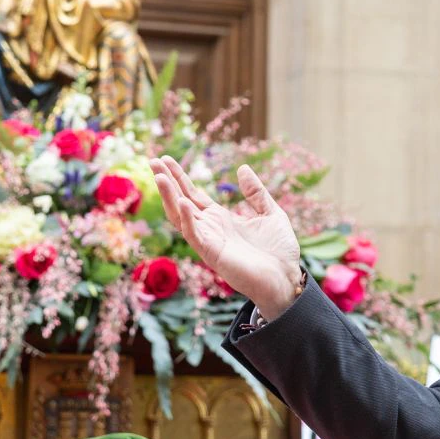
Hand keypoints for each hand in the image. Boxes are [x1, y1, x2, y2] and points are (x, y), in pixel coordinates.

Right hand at [151, 156, 302, 317]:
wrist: (287, 279)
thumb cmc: (279, 251)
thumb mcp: (270, 213)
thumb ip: (255, 192)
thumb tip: (242, 168)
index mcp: (221, 218)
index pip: (193, 194)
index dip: (179, 177)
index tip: (166, 159)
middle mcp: (210, 228)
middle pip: (181, 201)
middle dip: (167, 182)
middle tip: (153, 161)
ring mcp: (209, 241)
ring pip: (181, 217)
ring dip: (170, 197)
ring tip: (160, 177)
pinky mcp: (212, 254)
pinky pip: (194, 235)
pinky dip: (187, 219)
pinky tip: (182, 202)